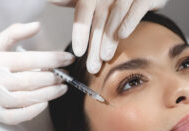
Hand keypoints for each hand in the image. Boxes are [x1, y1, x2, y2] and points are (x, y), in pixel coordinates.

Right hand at [0, 22, 73, 124]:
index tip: (68, 59)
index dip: (52, 59)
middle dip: (53, 78)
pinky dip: (35, 110)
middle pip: (30, 80)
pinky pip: (19, 116)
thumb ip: (15, 33)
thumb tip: (37, 25)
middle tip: (66, 75)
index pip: (29, 59)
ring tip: (62, 88)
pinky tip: (46, 103)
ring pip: (27, 98)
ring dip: (49, 94)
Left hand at [48, 0, 167, 73]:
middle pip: (99, 20)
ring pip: (117, 16)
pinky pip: (138, 8)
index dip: (80, 32)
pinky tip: (123, 35)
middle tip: (92, 67)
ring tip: (105, 57)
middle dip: (95, 45)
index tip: (78, 52)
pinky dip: (130, 21)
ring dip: (110, 38)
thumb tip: (51, 0)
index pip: (83, 10)